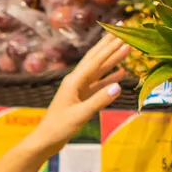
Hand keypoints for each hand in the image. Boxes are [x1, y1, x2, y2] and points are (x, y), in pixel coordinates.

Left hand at [26, 35, 130, 155]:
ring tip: (126, 48)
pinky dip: (109, 78)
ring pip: (99, 70)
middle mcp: (76, 81)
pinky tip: (121, 73)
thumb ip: (99, 100)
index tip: (121, 33)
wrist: (46, 140)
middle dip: (110, 45)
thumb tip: (119, 86)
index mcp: (74, 81)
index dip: (110, 46)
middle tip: (123, 31)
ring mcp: (79, 89)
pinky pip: (98, 84)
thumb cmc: (59, 127)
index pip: (96, 60)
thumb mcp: (80, 114)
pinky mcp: (82, 98)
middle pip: (96, 59)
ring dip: (112, 59)